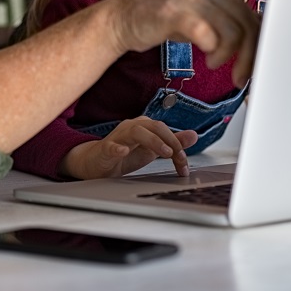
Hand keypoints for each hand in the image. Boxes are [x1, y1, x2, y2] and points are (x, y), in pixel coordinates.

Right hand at [59, 117, 198, 178]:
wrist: (96, 163)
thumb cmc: (124, 155)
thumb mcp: (152, 150)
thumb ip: (172, 143)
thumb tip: (194, 135)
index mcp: (143, 127)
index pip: (165, 130)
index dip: (178, 145)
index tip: (184, 164)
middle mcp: (131, 128)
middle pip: (154, 126)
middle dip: (170, 142)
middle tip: (179, 158)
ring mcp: (117, 137)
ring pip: (136, 132)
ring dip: (153, 141)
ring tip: (165, 153)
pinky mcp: (105, 150)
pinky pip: (110, 146)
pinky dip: (117, 148)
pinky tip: (123, 151)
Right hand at [110, 0, 270, 86]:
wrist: (124, 16)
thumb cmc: (167, 16)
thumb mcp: (202, 8)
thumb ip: (231, 15)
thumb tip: (263, 36)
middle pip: (251, 21)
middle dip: (254, 54)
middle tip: (246, 75)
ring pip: (235, 32)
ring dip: (234, 58)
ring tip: (222, 67)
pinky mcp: (178, 12)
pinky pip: (211, 37)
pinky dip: (215, 53)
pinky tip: (208, 59)